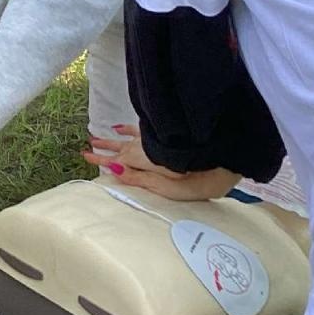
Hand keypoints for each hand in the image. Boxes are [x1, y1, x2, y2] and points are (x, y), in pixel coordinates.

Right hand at [82, 124, 240, 201]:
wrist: (228, 155)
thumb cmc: (202, 178)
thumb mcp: (171, 187)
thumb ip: (141, 179)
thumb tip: (113, 171)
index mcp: (146, 161)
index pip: (117, 160)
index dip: (101, 160)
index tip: (85, 156)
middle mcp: (147, 147)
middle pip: (119, 148)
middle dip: (103, 149)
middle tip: (85, 149)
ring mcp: (156, 139)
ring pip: (128, 137)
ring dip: (112, 139)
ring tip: (96, 137)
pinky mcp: (167, 135)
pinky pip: (141, 129)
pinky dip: (129, 129)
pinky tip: (121, 127)